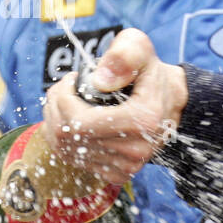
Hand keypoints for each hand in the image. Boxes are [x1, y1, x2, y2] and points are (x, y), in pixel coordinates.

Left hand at [42, 28, 187, 185]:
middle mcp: (136, 149)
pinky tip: (71, 121)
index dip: (63, 98)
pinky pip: (73, 160)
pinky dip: (63, 139)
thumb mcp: (139, 49)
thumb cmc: (148, 72)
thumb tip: (100, 81)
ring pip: (65, 150)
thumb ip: (123, 55)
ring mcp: (126, 166)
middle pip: (67, 137)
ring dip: (55, 121)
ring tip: (64, 101)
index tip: (72, 79)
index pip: (79, 122)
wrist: (167, 101)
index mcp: (143, 119)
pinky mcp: (117, 173)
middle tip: (62, 88)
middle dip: (55, 107)